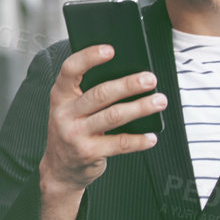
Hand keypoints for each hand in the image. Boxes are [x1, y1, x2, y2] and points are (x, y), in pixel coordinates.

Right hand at [39, 45, 167, 196]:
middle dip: (129, 84)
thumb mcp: (70, 108)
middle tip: (150, 79)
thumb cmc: (72, 129)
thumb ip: (88, 92)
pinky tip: (151, 136)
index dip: (89, 57)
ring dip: (140, 107)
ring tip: (159, 101)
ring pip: (114, 116)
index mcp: (60, 96)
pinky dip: (139, 140)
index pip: (70, 70)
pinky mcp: (89, 153)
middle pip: (100, 93)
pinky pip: (120, 144)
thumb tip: (128, 74)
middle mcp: (65, 114)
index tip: (111, 50)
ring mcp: (75, 134)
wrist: (59, 169)